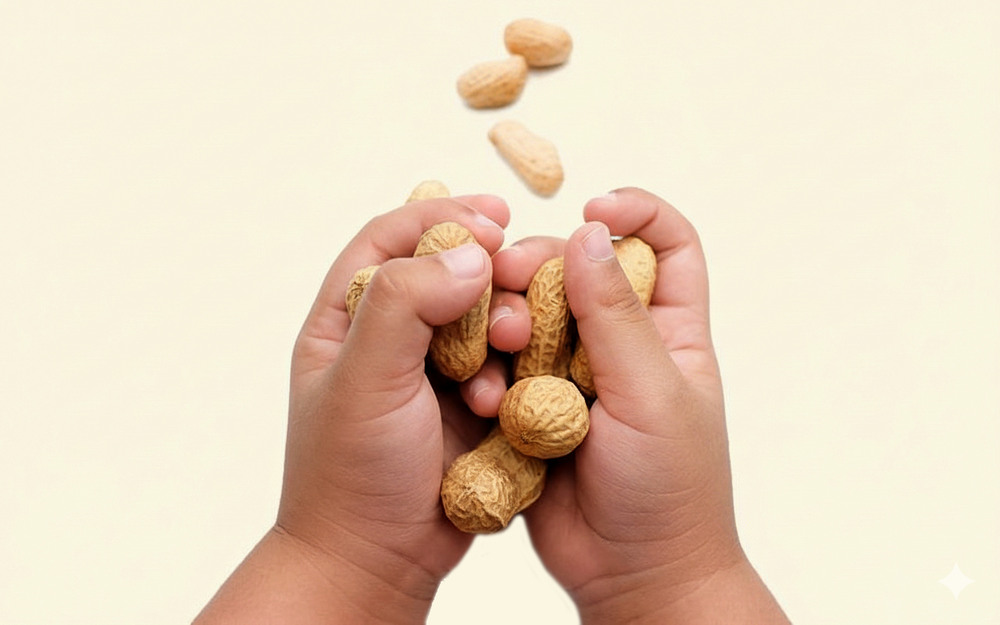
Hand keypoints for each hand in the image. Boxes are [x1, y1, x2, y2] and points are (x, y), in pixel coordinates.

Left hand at [196, 195, 507, 623]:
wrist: (375, 562)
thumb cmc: (350, 475)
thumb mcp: (365, 380)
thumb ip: (405, 306)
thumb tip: (469, 256)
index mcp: (345, 318)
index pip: (390, 239)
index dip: (441, 217)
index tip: (494, 218)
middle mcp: (387, 336)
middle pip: (444, 272)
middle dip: (485, 272)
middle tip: (517, 278)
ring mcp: (429, 371)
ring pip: (480, 319)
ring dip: (505, 322)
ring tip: (515, 342)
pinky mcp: (466, 405)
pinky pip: (502, 365)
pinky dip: (513, 368)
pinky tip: (508, 393)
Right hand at [493, 188, 788, 622]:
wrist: (634, 577)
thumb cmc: (670, 493)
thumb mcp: (651, 395)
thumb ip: (616, 316)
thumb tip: (590, 232)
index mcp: (668, 332)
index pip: (666, 244)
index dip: (635, 211)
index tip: (592, 207)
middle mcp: (619, 345)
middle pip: (578, 270)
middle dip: (542, 263)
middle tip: (511, 276)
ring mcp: (572, 377)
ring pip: (531, 317)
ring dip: (507, 319)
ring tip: (497, 346)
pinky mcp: (532, 410)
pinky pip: (503, 368)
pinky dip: (488, 368)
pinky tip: (480, 386)